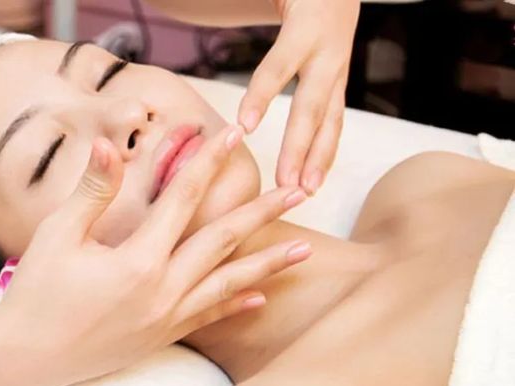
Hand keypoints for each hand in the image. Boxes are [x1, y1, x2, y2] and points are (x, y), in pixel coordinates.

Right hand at [0, 125, 309, 385]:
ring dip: (268, 264)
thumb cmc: (36, 292)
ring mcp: (166, 318)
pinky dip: (236, 306)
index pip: (184, 199)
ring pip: (228, 284)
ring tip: (304, 250)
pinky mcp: (162, 337)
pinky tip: (261, 297)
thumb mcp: (58, 235)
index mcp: (137, 260)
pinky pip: (209, 318)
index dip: (208, 161)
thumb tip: (107, 145)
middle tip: (298, 190)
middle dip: (262, 212)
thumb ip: (92, 190)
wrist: (24, 359)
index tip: (233, 134)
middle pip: (223, 241)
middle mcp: (162, 290)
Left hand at [238, 0, 359, 193]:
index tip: (244, 128)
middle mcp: (328, 51)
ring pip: (331, 120)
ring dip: (318, 159)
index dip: (262, 96)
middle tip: (285, 183)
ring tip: (305, 190)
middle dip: (299, 146)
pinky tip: (313, 179)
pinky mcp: (341, 84)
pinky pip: (334, 123)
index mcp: (305, 27)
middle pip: (313, 105)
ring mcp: (339, 70)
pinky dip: (325, 153)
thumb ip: (220, 2)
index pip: (279, 66)